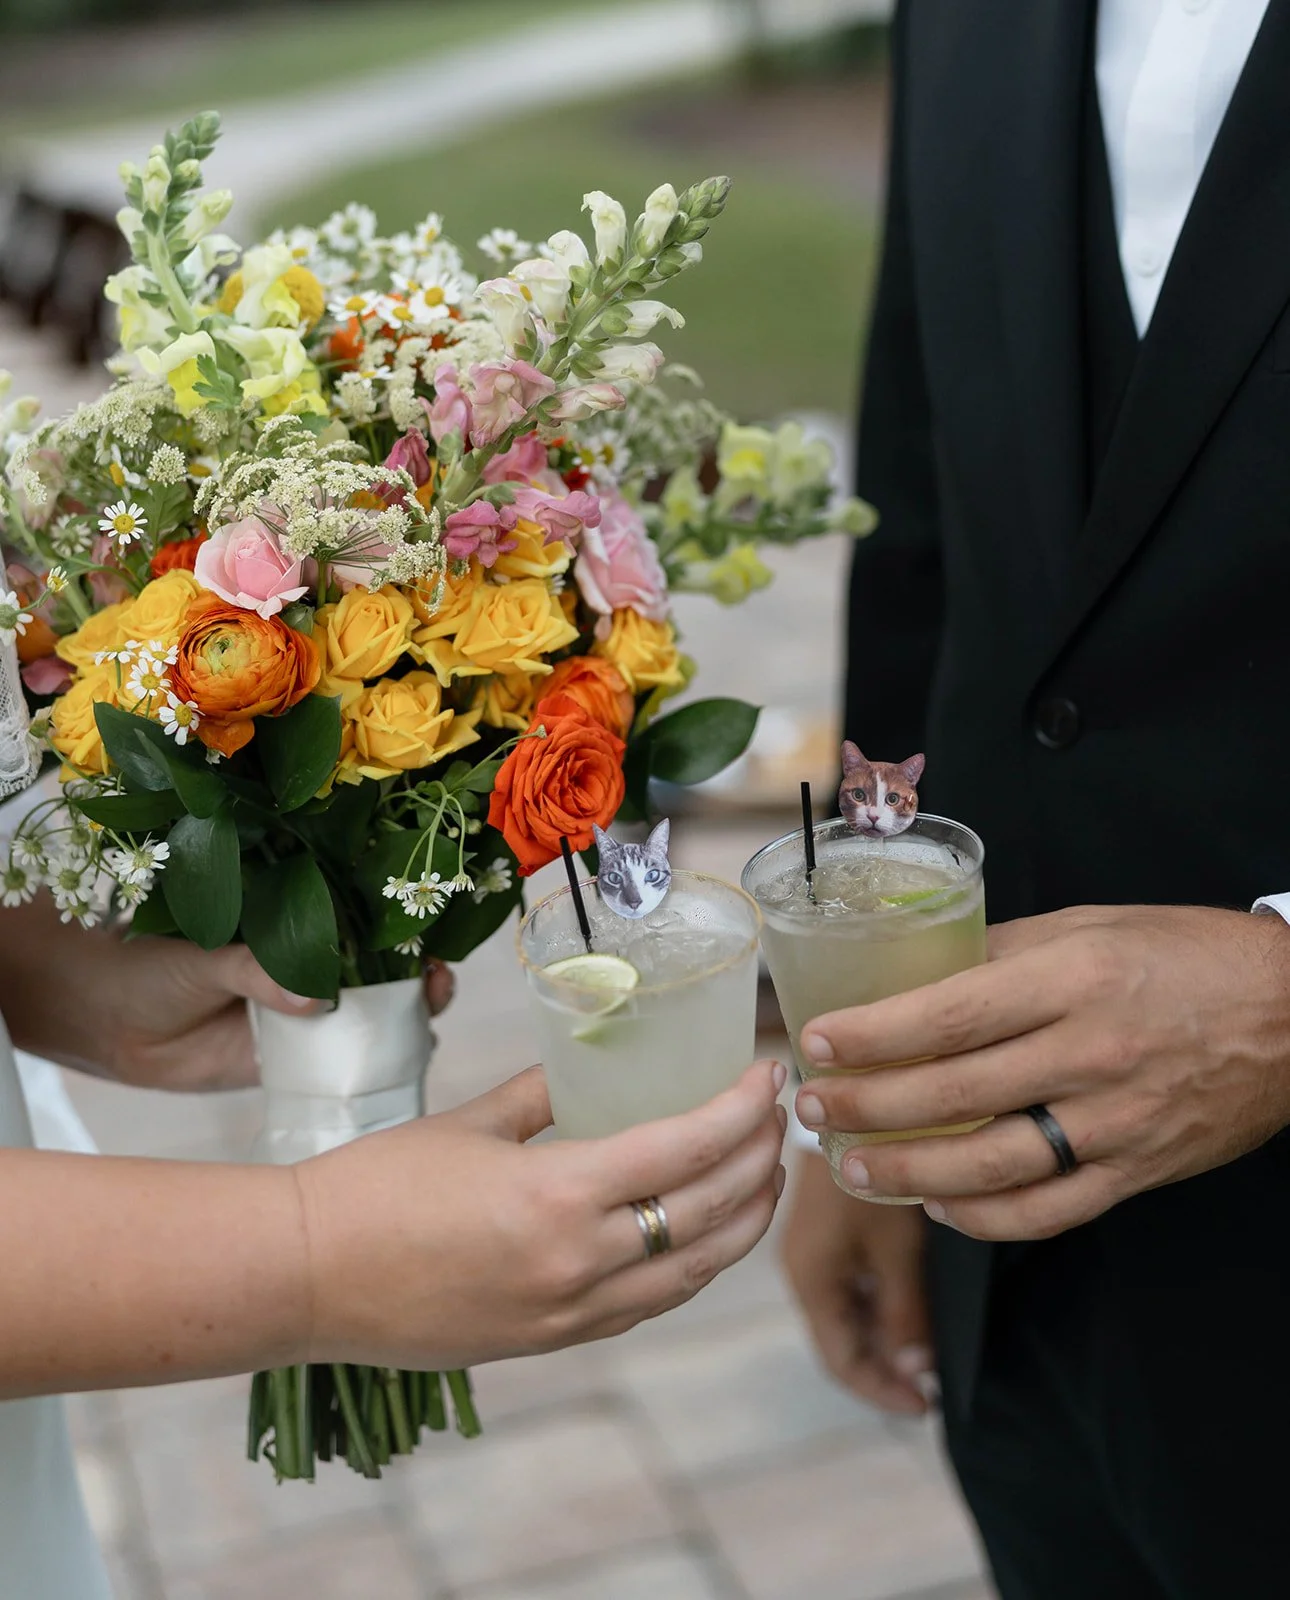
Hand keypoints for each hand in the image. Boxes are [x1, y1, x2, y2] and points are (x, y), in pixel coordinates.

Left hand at [0, 894, 453, 1090]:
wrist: (102, 1020)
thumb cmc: (146, 961)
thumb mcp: (204, 953)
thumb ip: (257, 968)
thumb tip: (316, 999)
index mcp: (290, 918)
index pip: (359, 914)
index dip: (399, 919)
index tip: (427, 924)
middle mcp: (307, 963)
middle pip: (382, 965)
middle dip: (420, 968)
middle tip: (436, 974)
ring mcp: (304, 1013)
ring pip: (374, 1012)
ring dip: (410, 1012)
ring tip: (429, 1008)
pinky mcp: (293, 1059)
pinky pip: (345, 1060)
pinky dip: (379, 1058)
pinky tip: (405, 1053)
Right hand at [296, 1059, 788, 1369]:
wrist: (305, 1276)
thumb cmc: (374, 1186)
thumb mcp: (469, 1123)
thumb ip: (543, 1095)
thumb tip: (589, 1068)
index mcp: (558, 1195)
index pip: (687, 1150)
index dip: (740, 1111)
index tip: (767, 1076)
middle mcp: (578, 1263)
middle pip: (709, 1213)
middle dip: (759, 1160)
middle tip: (778, 1117)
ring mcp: (569, 1313)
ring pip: (694, 1271)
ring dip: (743, 1220)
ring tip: (765, 1175)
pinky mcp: (551, 1342)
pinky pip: (649, 1304)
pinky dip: (692, 1266)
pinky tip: (703, 1234)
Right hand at [780, 1152, 932, 1414]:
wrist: (844, 1109)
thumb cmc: (871, 1178)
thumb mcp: (894, 1249)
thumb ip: (904, 1313)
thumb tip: (916, 1372)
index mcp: (812, 1283)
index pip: (841, 1361)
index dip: (882, 1391)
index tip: (925, 1407)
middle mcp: (805, 1274)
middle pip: (842, 1342)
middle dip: (886, 1369)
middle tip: (932, 1387)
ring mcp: (814, 1254)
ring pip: (848, 1317)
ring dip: (884, 1340)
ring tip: (927, 1356)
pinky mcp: (827, 1236)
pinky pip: (850, 1289)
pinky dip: (879, 1310)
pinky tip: (909, 1313)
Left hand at [793, 906, 1289, 1240]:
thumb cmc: (1185, 956)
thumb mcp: (1091, 927)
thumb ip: (1002, 951)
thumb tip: (918, 972)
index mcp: (1072, 979)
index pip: (949, 1013)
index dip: (874, 1035)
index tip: (816, 1042)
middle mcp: (1091, 1053)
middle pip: (954, 1095)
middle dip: (867, 1108)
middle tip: (812, 1109)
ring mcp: (1116, 1121)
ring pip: (991, 1167)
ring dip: (908, 1174)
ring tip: (852, 1167)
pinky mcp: (1138, 1170)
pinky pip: (1048, 1210)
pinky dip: (985, 1218)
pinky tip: (940, 1207)